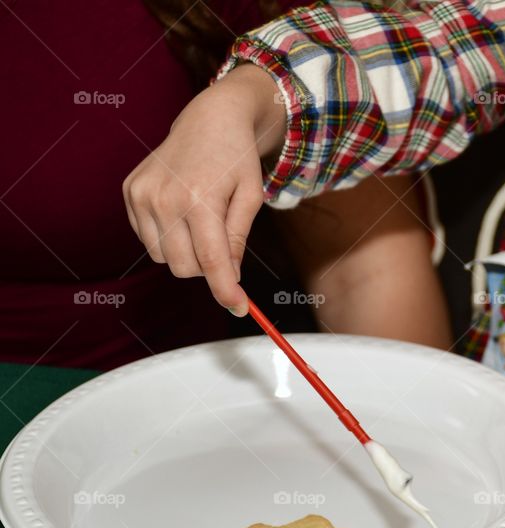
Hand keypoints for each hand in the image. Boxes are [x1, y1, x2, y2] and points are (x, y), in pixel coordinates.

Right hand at [123, 64, 285, 314]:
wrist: (210, 118)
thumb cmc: (237, 158)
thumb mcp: (251, 197)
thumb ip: (237, 238)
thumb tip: (229, 277)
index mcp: (200, 199)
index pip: (212, 262)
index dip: (226, 291)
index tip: (239, 308)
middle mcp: (165, 199)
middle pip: (185, 268)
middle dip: (208, 268)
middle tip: (223, 244)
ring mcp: (142, 195)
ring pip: (164, 257)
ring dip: (187, 253)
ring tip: (202, 222)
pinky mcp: (130, 191)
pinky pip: (148, 239)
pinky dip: (168, 237)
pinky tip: (182, 212)